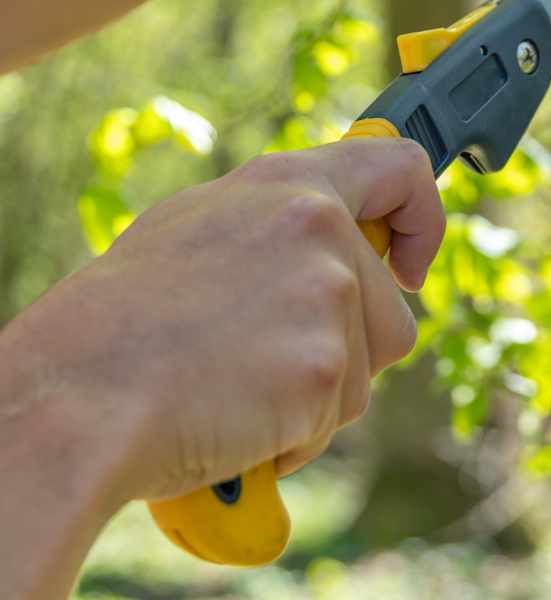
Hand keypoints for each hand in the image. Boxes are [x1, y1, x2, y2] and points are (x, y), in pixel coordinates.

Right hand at [16, 138, 443, 503]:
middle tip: (269, 360)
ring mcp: (328, 294)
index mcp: (290, 183)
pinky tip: (236, 418)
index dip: (422, 216)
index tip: (408, 264)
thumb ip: (282, 222)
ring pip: (370, 367)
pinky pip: (336, 416)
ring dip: (319, 392)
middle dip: (349, 348)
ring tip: (239, 384)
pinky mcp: (327, 366)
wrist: (79, 392)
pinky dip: (294, 433)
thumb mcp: (204, 227)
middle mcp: (320, 226)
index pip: (400, 166)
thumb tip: (340, 232)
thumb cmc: (127, 317)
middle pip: (393, 309)